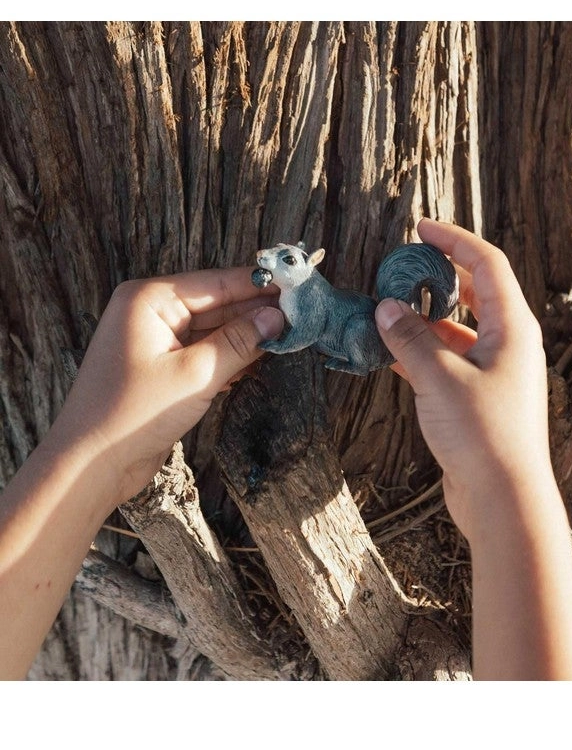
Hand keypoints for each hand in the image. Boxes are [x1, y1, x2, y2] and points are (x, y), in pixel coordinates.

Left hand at [52, 268, 283, 505]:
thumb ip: (240, 342)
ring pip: (213, 329)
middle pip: (217, 303)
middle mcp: (150, 312)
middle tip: (303, 315)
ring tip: (292, 335)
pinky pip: (204, 351)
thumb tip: (279, 318)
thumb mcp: (195, 374)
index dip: (260, 286)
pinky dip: (231, 356)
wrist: (90, 466)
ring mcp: (155, 340)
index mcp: (150, 299)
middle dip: (257, 312)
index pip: (217, 283)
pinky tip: (263, 358)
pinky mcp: (162, 367)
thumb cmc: (132, 415)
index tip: (299, 287)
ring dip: (248, 336)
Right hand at [375, 219, 550, 541]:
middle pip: (472, 293)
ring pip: (454, 330)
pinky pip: (446, 361)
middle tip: (400, 269)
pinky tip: (387, 353)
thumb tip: (385, 307)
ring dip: (421, 320)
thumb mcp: (439, 378)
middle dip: (436, 278)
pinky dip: (419, 353)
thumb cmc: (482, 435)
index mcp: (512, 327)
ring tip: (383, 313)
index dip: (454, 241)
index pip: (486, 264)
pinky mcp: (476, 398)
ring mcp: (493, 371)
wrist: (502, 499)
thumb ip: (410, 338)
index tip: (420, 229)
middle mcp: (507, 343)